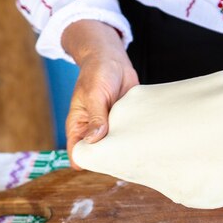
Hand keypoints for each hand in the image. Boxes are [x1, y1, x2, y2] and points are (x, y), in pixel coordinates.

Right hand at [62, 20, 138, 166]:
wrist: (112, 59)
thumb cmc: (96, 73)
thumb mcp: (94, 94)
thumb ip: (95, 117)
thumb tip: (94, 141)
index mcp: (79, 126)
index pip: (78, 152)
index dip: (87, 161)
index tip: (102, 163)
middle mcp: (94, 131)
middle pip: (98, 155)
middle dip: (109, 159)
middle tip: (124, 161)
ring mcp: (110, 128)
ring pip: (116, 148)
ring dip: (125, 150)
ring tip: (137, 152)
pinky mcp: (125, 123)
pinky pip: (130, 137)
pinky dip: (136, 139)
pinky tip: (144, 141)